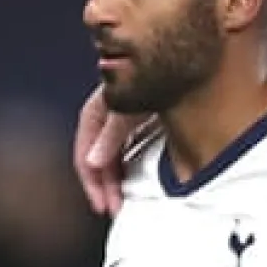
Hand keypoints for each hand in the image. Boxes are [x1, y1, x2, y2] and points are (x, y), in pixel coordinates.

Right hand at [73, 85, 147, 215]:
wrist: (179, 56)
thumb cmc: (152, 77)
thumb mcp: (128, 107)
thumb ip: (112, 134)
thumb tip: (93, 163)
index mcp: (98, 112)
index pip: (86, 155)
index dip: (92, 183)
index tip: (102, 206)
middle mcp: (106, 115)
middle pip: (98, 158)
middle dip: (104, 187)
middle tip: (114, 210)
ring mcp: (121, 116)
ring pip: (111, 155)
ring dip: (114, 180)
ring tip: (121, 202)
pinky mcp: (137, 116)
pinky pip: (124, 148)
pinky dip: (125, 166)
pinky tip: (132, 179)